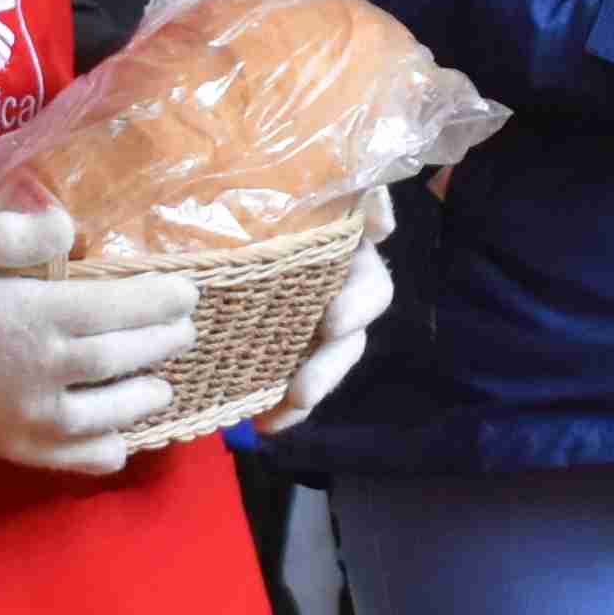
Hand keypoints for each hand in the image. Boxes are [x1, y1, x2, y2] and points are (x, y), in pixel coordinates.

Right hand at [0, 206, 199, 478]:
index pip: (115, 309)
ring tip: (163, 384)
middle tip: (186, 330)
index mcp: (28, 315)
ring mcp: (14, 413)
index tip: (187, 290)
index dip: (157, 301)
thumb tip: (72, 233)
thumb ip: (18, 233)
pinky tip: (117, 449)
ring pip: (99, 415)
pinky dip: (93, 455)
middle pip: (118, 361)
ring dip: (138, 400)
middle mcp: (33, 372)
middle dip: (158, 345)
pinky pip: (56, 456)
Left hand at [264, 205, 393, 430]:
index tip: (333, 322)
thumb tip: (380, 211)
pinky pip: (291, 385)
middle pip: (347, 340)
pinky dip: (279, 408)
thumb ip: (354, 197)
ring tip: (281, 413)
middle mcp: (340, 295)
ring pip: (322, 367)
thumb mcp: (320, 191)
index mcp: (349, 258)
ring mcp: (314, 326)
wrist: (233, 205)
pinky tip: (260, 424)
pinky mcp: (288, 348)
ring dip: (307, 393)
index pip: (371, 285)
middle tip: (302, 390)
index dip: (359, 304)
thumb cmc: (276, 192)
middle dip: (327, 368)